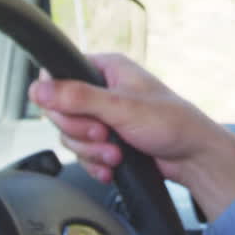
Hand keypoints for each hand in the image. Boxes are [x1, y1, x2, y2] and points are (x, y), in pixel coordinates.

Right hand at [29, 53, 234, 220]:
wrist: (194, 157)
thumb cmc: (172, 124)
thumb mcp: (122, 108)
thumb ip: (78, 98)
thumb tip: (39, 89)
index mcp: (106, 69)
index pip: (56, 76)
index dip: (58, 100)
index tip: (75, 115)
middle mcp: (102, 89)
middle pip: (60, 111)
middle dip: (81, 132)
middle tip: (104, 135)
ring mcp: (104, 116)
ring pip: (71, 136)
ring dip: (92, 151)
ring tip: (116, 153)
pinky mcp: (107, 140)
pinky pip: (83, 153)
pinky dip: (96, 163)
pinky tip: (113, 166)